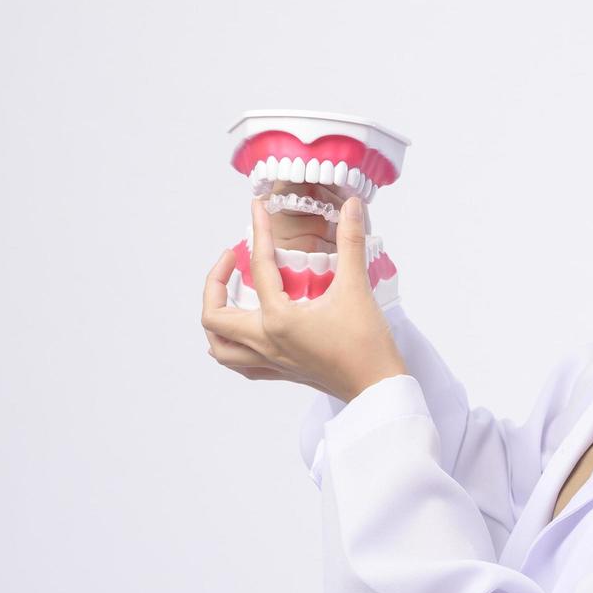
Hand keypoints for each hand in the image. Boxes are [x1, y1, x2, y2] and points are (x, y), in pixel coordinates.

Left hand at [201, 195, 406, 401]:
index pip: (259, 267)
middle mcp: (266, 342)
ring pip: (220, 346)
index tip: (257, 210)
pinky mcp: (280, 372)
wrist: (377, 386)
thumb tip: (352, 207)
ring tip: (229, 294)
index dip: (258, 232)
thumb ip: (351, 242)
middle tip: (232, 258)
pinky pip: (240, 364)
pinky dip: (230, 347)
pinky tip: (242, 332)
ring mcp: (270, 360)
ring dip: (216, 318)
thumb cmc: (367, 343)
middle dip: (215, 281)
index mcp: (279, 319)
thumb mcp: (357, 287)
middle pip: (215, 315)